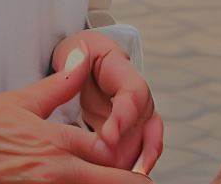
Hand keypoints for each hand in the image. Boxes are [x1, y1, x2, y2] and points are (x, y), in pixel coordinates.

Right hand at [0, 47, 148, 183]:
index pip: (110, 152)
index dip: (125, 153)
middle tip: (137, 176)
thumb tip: (83, 57)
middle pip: (111, 183)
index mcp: (57, 144)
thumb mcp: (21, 100)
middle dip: (127, 179)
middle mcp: (56, 176)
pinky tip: (75, 180)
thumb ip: (61, 84)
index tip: (134, 150)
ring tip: (106, 174)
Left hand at [51, 30, 162, 174]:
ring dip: (137, 161)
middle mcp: (137, 96)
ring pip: (146, 142)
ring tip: (126, 177)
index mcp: (123, 71)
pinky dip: (130, 166)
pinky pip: (136, 153)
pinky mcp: (127, 134)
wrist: (82, 62)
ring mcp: (135, 117)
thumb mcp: (72, 49)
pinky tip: (120, 176)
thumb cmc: (77, 55)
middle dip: (140, 147)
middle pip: (148, 123)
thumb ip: (74, 57)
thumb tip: (79, 53)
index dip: (125, 115)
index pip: (134, 93)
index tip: (109, 136)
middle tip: (124, 167)